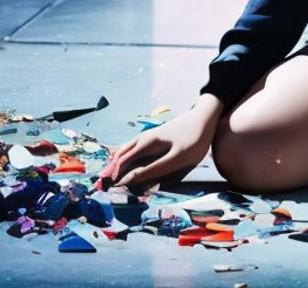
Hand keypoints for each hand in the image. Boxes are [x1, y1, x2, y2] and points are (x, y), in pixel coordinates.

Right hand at [96, 100, 219, 192]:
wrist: (206, 117)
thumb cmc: (194, 140)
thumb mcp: (177, 158)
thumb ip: (154, 169)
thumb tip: (132, 179)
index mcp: (148, 144)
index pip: (124, 161)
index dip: (116, 176)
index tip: (110, 190)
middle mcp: (144, 139)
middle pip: (121, 154)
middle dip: (111, 169)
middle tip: (101, 184)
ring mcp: (149, 137)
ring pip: (126, 149)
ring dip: (116, 162)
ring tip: (108, 175)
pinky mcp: (155, 138)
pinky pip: (133, 147)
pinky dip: (124, 156)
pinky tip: (125, 162)